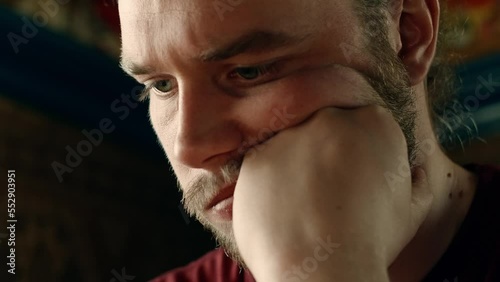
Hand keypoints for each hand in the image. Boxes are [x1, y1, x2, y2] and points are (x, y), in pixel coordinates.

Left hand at [232, 105, 432, 280]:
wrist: (324, 270)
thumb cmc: (373, 241)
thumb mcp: (411, 211)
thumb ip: (416, 182)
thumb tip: (414, 171)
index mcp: (373, 122)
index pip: (363, 123)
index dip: (359, 152)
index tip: (354, 176)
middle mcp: (328, 119)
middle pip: (324, 129)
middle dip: (325, 154)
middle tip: (326, 191)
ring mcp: (287, 137)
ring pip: (290, 146)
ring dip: (295, 167)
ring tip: (302, 206)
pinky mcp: (255, 160)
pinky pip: (262, 166)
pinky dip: (269, 185)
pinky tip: (281, 210)